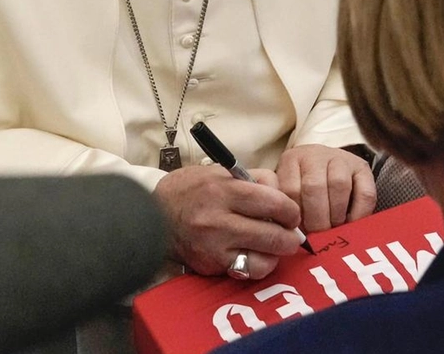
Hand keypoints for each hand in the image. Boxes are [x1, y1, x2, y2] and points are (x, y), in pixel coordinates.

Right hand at [152, 165, 303, 278]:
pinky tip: (255, 254)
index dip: (291, 211)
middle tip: (290, 233)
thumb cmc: (191, 189)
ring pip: (264, 261)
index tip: (292, 213)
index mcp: (224, 191)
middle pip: (273, 236)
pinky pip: (246, 271)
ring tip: (273, 245)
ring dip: (276, 254)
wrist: (151, 214)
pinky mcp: (209, 266)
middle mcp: (218, 221)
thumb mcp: (222, 172)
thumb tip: (285, 198)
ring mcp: (213, 247)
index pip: (274, 203)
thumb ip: (256, 181)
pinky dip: (257, 265)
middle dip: (290, 237)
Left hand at [276, 144, 376, 231]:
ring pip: (339, 185)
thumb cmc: (304, 187)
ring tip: (333, 229)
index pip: (290, 190)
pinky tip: (351, 223)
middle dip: (317, 219)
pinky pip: (365, 193)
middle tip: (318, 237)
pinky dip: (359, 214)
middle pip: (314, 187)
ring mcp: (340, 158)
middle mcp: (315, 155)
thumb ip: (290, 209)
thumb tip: (295, 237)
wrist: (328, 166)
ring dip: (336, 215)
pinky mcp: (362, 168)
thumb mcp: (290, 192)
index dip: (296, 217)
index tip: (300, 235)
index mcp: (292, 160)